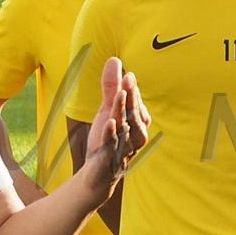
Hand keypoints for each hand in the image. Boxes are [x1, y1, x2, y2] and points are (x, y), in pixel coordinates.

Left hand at [82, 57, 149, 197]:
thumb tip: (114, 59)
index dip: (132, 90)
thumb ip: (111, 87)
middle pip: (134, 114)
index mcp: (137, 124)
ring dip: (123, 111)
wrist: (98, 175)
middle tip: (127, 79)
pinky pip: (112, 144)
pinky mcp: (110, 158)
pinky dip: (112, 133)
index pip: (136, 105)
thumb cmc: (107, 140)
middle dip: (131, 97)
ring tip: (120, 95)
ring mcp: (123, 148)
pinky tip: (110, 121)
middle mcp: (135, 136)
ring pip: (126, 127)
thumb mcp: (107, 110)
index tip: (128, 75)